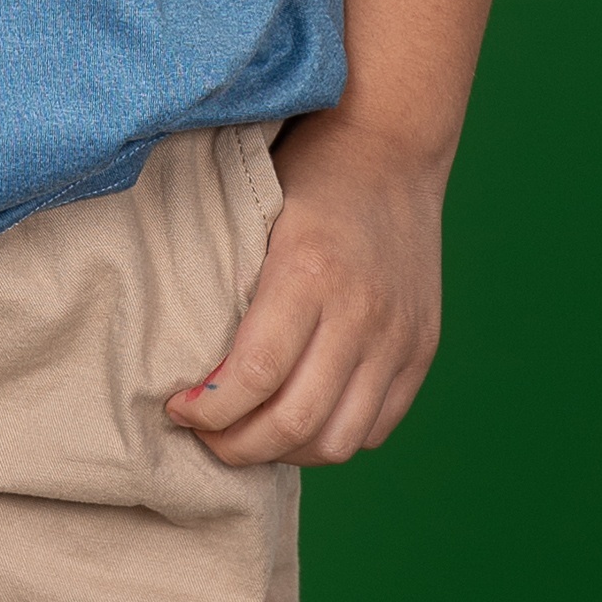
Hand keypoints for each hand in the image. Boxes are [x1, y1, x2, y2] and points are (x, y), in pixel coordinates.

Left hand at [163, 113, 445, 466]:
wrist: (389, 148)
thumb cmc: (306, 177)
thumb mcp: (255, 218)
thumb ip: (231, 292)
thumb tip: (190, 373)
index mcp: (306, 273)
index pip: (253, 376)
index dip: (207, 411)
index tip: (179, 409)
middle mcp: (359, 312)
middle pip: (295, 423)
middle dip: (238, 447)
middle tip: (207, 437)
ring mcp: (398, 336)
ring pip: (338, 441)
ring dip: (287, 454)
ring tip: (254, 434)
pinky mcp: (422, 349)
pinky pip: (376, 427)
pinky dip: (334, 437)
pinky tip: (303, 419)